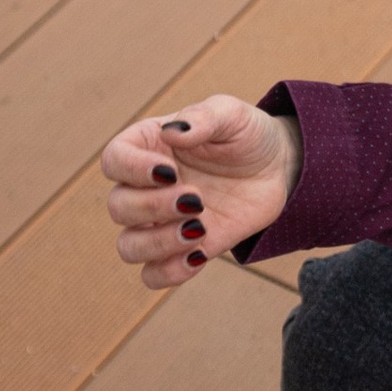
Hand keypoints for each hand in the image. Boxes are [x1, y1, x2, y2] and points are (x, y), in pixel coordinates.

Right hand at [97, 92, 299, 291]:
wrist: (277, 168)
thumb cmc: (246, 135)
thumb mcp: (232, 115)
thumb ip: (204, 117)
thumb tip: (174, 132)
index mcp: (148, 147)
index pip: (114, 160)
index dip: (132, 169)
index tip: (169, 171)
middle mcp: (146, 187)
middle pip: (118, 206)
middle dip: (153, 207)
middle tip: (196, 199)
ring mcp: (162, 222)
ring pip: (129, 246)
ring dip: (157, 243)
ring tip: (198, 228)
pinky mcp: (183, 249)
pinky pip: (154, 274)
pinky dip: (169, 272)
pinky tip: (199, 256)